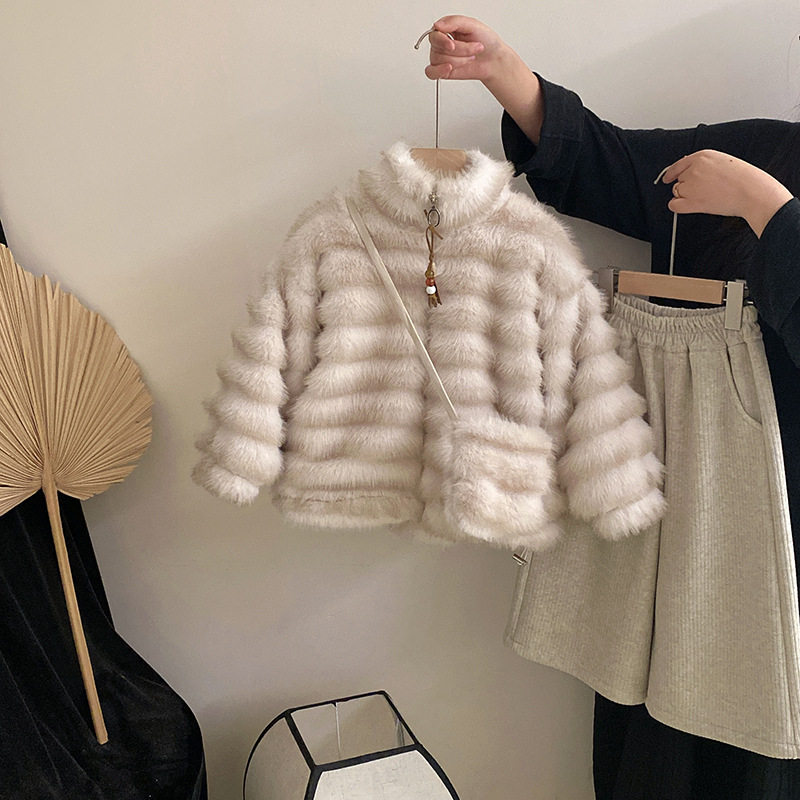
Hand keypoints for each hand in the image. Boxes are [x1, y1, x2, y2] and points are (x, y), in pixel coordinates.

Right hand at [424, 15, 544, 143]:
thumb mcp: (473, 24)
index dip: (442, 41)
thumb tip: (437, 25)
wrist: (494, 60)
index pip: (434, 34)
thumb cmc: (486, 41)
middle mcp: (442, 42)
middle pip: (437, 48)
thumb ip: (454, 22)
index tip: (452, 45)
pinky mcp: (442, 71)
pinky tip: (449, 68)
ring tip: (470, 58)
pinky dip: (438, 71)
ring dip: (458, 61)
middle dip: (459, 51)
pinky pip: (430, 72)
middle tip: (473, 49)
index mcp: (446, 29)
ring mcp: (441, 57)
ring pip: (439, 60)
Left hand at [662, 150, 792, 236]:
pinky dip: (679, 206)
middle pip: (679, 180)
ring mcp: (691, 185)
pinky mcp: (691, 201)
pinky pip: (674, 205)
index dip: (671, 173)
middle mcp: (694, 169)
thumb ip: (705, 164)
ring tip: (707, 196)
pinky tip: (691, 205)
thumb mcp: (724, 161)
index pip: (679, 164)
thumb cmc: (743, 179)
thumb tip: (691, 171)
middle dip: (687, 186)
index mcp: (702, 156)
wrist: (752, 191)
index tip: (667, 178)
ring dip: (686, 196)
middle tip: (705, 191)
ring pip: (677, 192)